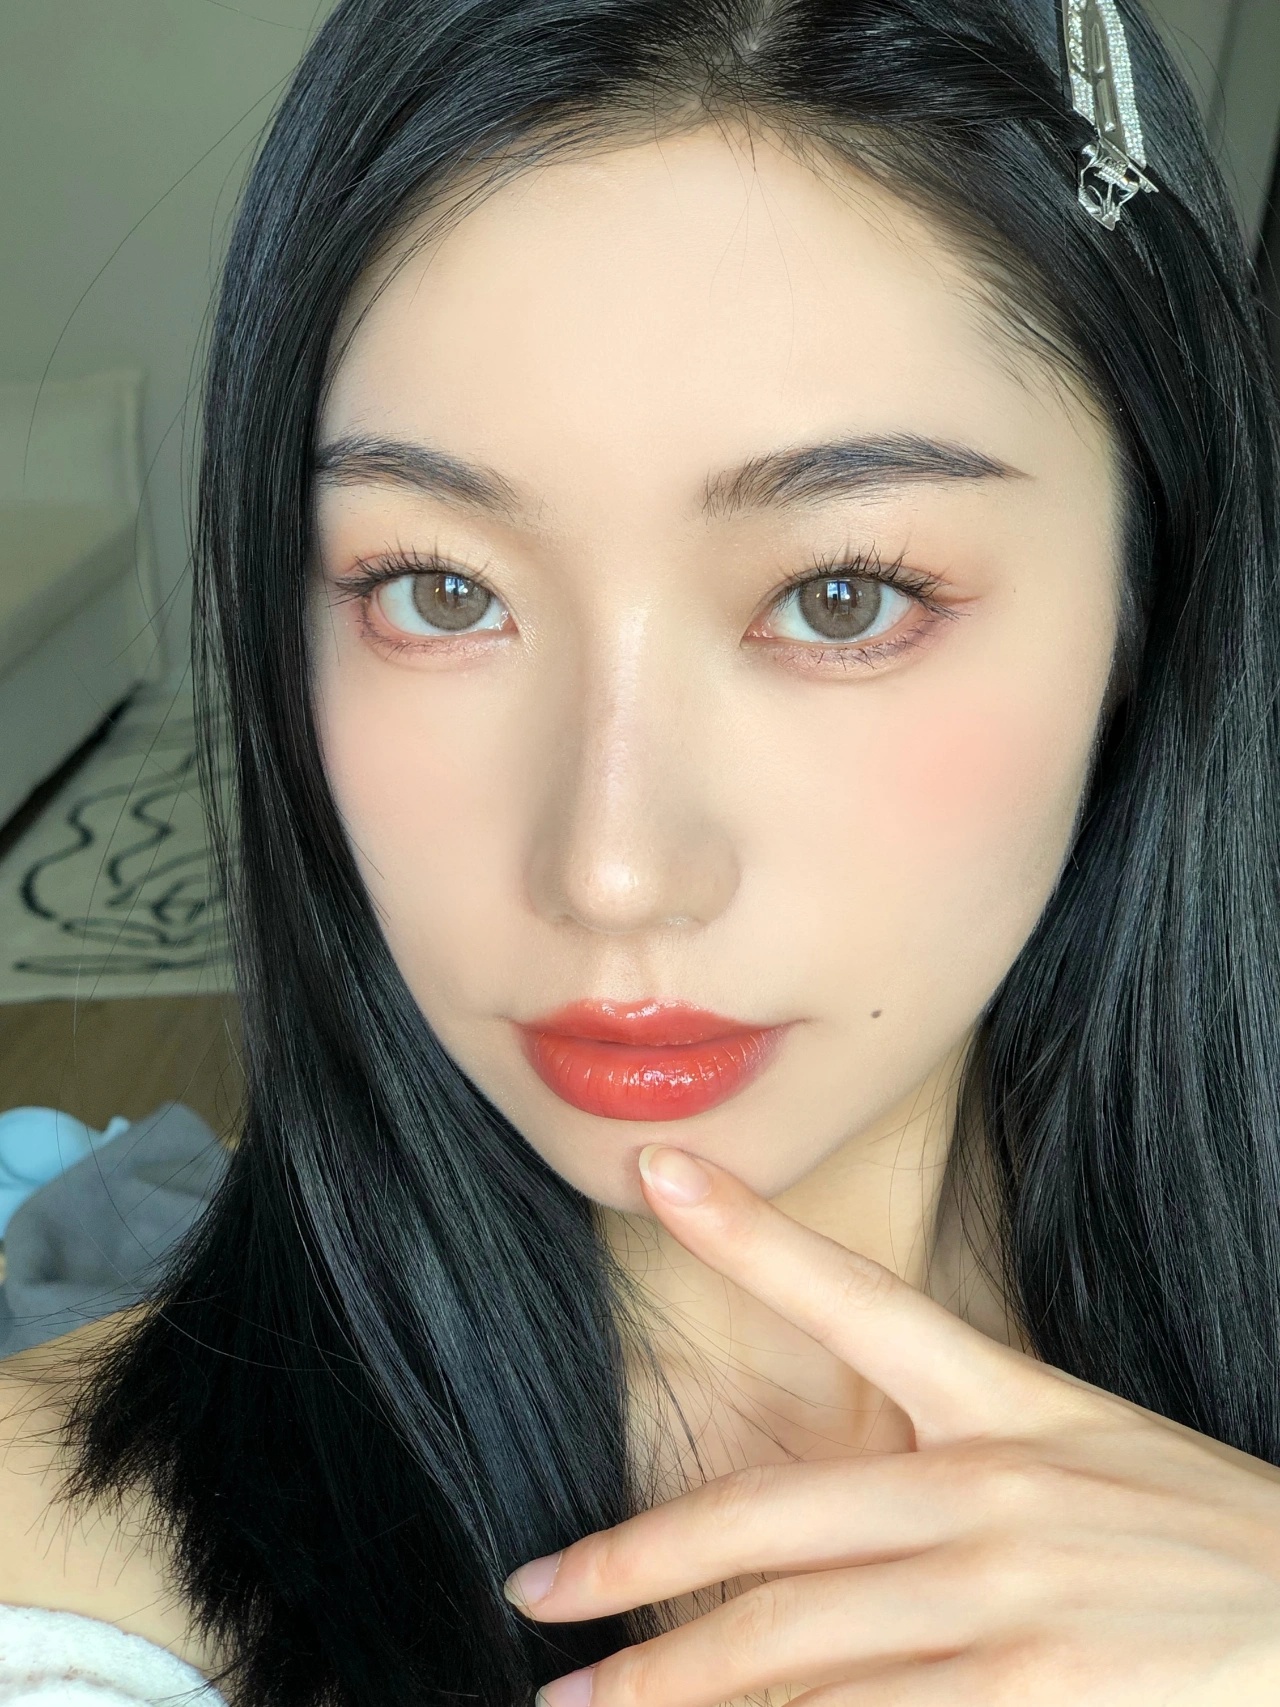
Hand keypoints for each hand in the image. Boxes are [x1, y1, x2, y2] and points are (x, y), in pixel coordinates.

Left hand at [504, 1144, 1279, 1705]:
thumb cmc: (1203, 1540)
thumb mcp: (1085, 1454)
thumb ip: (958, 1464)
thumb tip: (813, 1528)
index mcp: (1004, 1405)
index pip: (856, 1298)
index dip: (748, 1229)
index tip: (655, 1167)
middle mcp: (991, 1490)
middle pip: (772, 1521)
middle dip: (638, 1564)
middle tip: (541, 1595)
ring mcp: (1011, 1598)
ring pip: (797, 1643)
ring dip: (677, 1684)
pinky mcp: (1039, 1696)